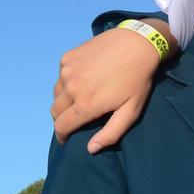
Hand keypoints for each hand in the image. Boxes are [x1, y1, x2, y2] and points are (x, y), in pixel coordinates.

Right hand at [52, 26, 158, 151]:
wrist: (136, 44)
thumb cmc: (137, 80)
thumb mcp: (131, 110)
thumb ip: (111, 133)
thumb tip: (90, 149)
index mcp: (85, 104)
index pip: (62, 127)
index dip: (62, 136)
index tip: (66, 139)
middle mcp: (71, 88)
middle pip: (55, 112)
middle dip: (62, 119)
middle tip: (75, 119)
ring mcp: (67, 71)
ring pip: (56, 94)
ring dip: (64, 101)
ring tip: (81, 100)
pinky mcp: (67, 58)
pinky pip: (61, 76)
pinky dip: (67, 82)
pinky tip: (85, 79)